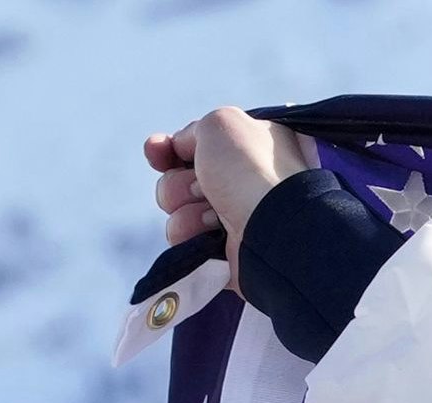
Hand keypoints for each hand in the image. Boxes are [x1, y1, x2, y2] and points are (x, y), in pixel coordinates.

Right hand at [142, 107, 312, 246]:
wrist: (274, 229)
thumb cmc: (251, 170)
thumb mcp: (221, 125)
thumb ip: (194, 130)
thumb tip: (178, 147)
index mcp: (246, 147)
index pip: (192, 145)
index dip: (167, 149)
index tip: (157, 152)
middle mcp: (239, 181)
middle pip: (178, 178)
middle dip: (179, 182)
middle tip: (202, 187)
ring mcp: (232, 216)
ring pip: (176, 208)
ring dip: (184, 209)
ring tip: (212, 216)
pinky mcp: (223, 248)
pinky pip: (182, 236)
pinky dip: (189, 232)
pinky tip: (211, 233)